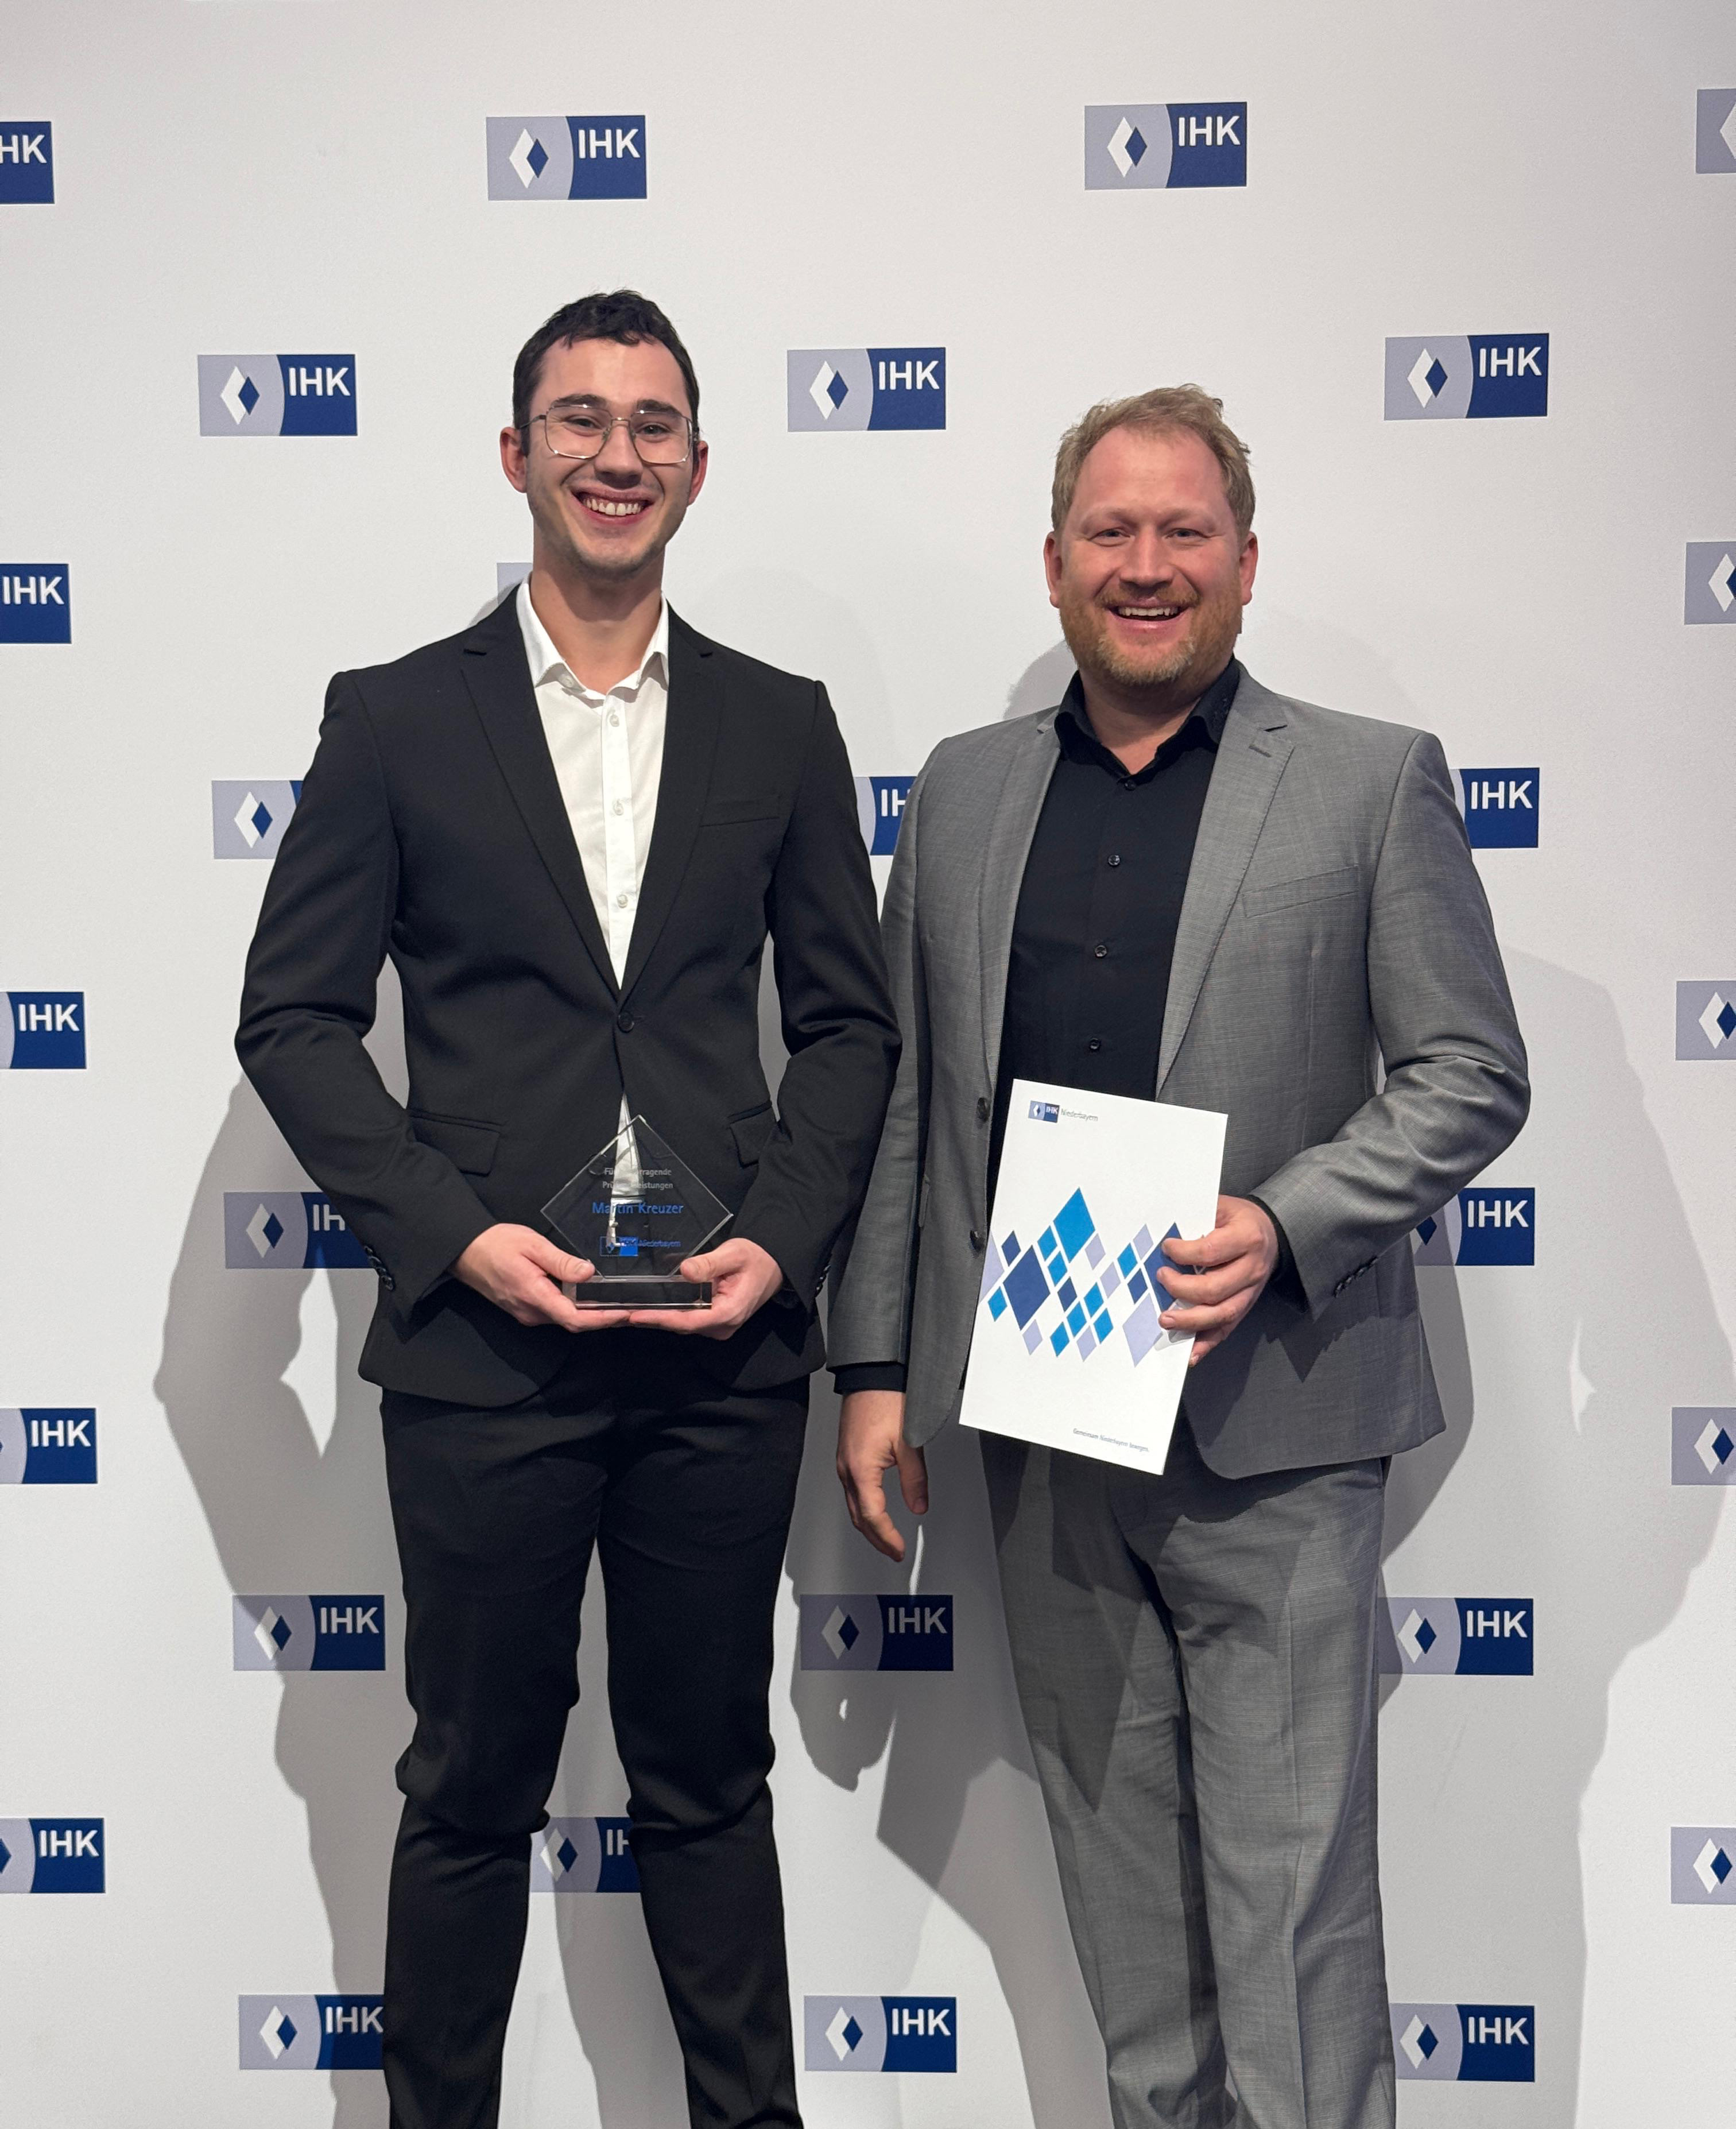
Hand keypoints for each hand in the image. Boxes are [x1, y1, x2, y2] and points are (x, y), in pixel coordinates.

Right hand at [452, 1223, 626, 1330]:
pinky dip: (573, 1308)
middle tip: (630, 1308)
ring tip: (614, 1301)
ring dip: (589, 1314)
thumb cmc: (496, 1244)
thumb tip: (589, 1273)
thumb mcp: (533, 1245)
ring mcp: (527, 1313)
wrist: (465, 1252)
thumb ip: (562, 1262)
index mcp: (534, 1296)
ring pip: (564, 1318)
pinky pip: (554, 1312)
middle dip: (603, 1318)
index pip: (575, 1319)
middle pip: (574, 1323)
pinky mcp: (524, 1309)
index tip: (625, 1314)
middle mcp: (531, 1312)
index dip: (603, 1319)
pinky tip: (587, 1297)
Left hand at [625, 1236, 784, 1337]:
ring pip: (682, 1325)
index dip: (659, 1319)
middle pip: (681, 1326)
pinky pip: (688, 1320)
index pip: (687, 1321)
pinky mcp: (714, 1321)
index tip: (635, 1315)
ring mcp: (718, 1326)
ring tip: (628, 1311)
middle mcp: (722, 1326)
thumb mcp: (733, 1254)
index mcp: (728, 1313)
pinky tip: (650, 1307)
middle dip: (651, 1320)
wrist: (773, 1265)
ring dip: (657, 1318)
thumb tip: (685, 1271)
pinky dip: (669, 1315)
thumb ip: (709, 1263)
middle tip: (620, 1313)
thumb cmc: (755, 1258)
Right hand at [837, 1390, 927, 1561]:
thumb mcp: (910, 1444)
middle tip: (894, 1550)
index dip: (887, 1538)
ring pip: (853, 1504)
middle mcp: (847, 1468)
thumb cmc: (887, 1400)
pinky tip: (873, 1507)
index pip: (873, 1517)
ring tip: (886, 1536)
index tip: (899, 1550)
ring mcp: (844, 1461)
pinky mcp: (846, 1453)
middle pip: (859, 1516)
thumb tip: (919, 1506)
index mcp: (861, 1470)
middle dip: (876, 1538)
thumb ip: (915, 1480)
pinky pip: (852, 1488)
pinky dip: (863, 1505)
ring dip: (869, 1524)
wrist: (872, 1375)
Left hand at [1156, 1194, 1279, 1365]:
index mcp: (1247, 1238)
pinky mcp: (1246, 1306)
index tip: (1166, 1248)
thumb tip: (1165, 1232)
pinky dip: (1208, 1343)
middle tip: (1161, 1278)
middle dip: (1182, 1288)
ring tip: (1166, 1319)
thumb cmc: (1240, 1219)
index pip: (1210, 1251)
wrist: (1272, 1233)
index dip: (1184, 1253)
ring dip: (1191, 1321)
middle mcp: (1252, 1268)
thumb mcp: (1222, 1207)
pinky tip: (1190, 1354)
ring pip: (1222, 1314)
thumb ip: (1198, 1218)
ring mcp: (1251, 1291)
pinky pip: (1228, 1329)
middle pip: (1215, 1288)